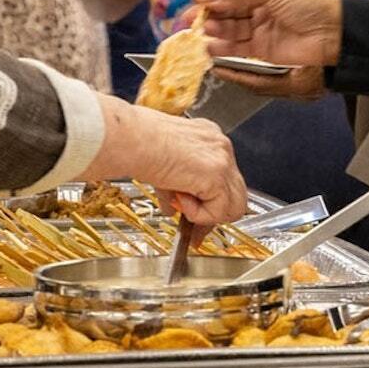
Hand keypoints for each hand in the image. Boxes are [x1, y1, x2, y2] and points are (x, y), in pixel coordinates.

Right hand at [84, 97, 247, 223]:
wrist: (132, 141)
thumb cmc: (138, 146)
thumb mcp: (163, 170)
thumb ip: (175, 189)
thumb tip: (173, 208)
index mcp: (208, 140)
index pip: (224, 179)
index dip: (210, 202)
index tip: (195, 219)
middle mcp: (220, 146)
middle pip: (236, 194)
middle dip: (214, 215)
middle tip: (193, 227)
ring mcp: (223, 160)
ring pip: (236, 206)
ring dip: (207, 215)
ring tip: (181, 206)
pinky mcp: (218, 174)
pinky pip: (219, 211)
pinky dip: (199, 215)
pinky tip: (180, 200)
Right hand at [194, 0, 342, 68]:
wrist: (336, 34)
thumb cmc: (310, 1)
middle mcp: (258, 2)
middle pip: (225, 5)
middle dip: (208, 11)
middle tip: (191, 19)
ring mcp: (259, 25)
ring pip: (228, 26)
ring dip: (212, 29)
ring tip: (202, 32)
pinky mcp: (261, 48)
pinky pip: (236, 47)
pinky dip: (221, 48)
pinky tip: (209, 47)